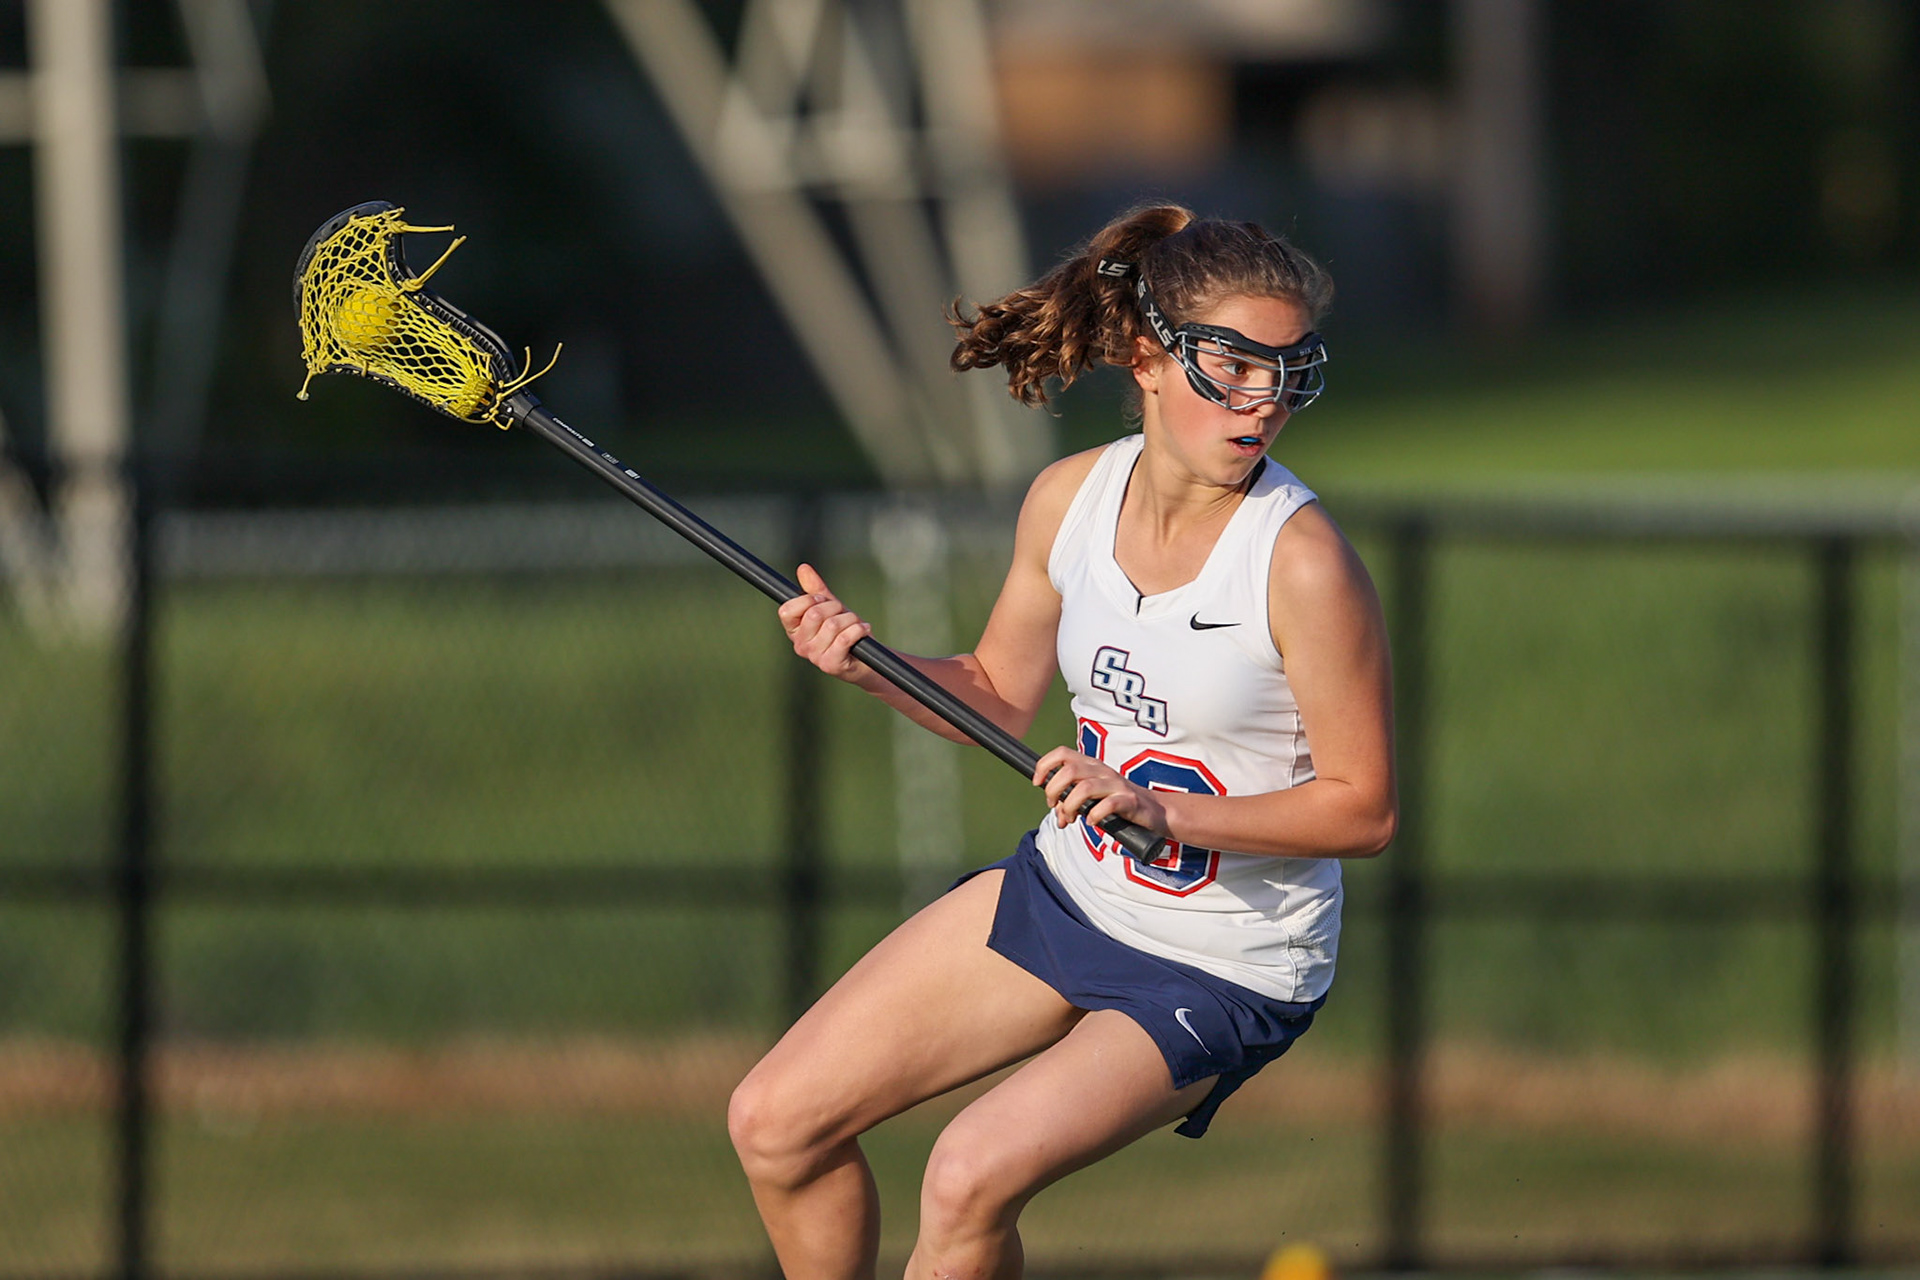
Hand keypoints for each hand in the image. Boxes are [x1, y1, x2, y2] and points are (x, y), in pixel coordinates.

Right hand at [778, 563, 872, 681]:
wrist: (865, 658)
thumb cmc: (844, 631)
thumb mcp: (830, 607)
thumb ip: (815, 589)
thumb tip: (803, 568)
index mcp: (795, 631)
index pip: (787, 610)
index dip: (807, 600)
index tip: (821, 600)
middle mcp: (800, 645)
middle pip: (814, 614)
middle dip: (835, 607)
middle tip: (843, 613)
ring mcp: (815, 657)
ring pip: (832, 625)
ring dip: (850, 619)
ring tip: (855, 624)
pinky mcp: (831, 665)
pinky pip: (845, 638)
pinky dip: (859, 629)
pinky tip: (863, 630)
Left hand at [1032, 744, 1168, 834]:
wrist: (1153, 810)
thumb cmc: (1118, 803)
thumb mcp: (1092, 798)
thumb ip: (1071, 803)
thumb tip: (1056, 815)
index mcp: (1090, 765)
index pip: (1062, 753)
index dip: (1044, 765)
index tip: (1037, 783)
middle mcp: (1102, 771)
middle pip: (1069, 771)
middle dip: (1054, 790)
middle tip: (1054, 807)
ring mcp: (1116, 784)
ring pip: (1084, 788)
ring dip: (1070, 806)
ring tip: (1070, 819)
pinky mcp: (1129, 800)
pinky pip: (1107, 805)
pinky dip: (1094, 815)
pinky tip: (1091, 822)